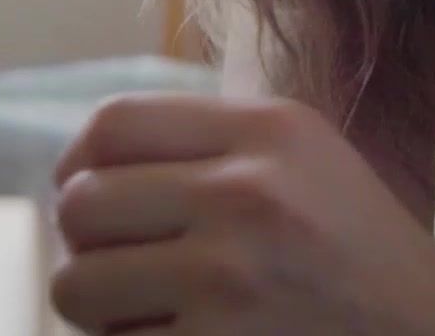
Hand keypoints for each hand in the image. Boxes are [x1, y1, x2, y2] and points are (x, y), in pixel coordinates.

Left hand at [48, 93, 434, 335]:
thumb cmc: (358, 254)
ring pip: (76, 284)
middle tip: (129, 270)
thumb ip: (214, 145)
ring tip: (154, 312)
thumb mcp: (308, 160)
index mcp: (271, 129)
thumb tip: (83, 166)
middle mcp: (248, 191)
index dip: (79, 164)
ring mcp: (230, 274)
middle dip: (88, 246)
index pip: (114, 122)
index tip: (90, 196)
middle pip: (80, 202)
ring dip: (100, 310)